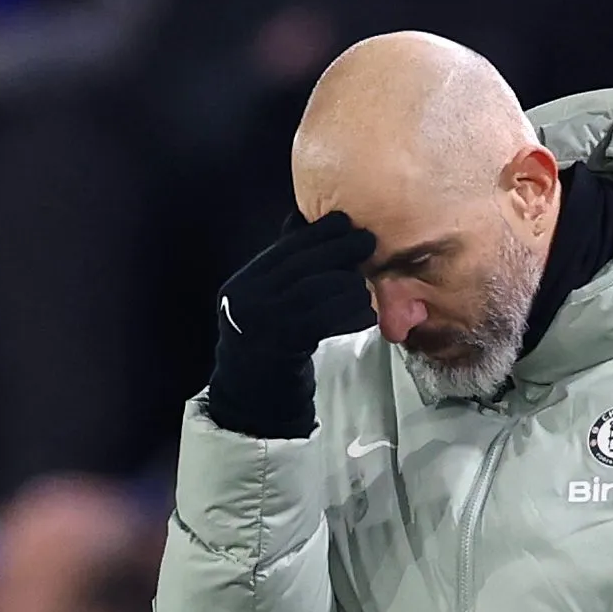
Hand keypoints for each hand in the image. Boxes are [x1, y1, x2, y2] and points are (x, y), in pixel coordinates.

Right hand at [206, 211, 376, 438]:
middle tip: (368, 241)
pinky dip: (351, 314)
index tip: (344, 220)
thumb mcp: (265, 299)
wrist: (252, 393)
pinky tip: (368, 315)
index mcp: (244, 283)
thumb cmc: (267, 339)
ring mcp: (266, 322)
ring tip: (365, 286)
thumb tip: (304, 218)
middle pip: (302, 264)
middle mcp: (249, 298)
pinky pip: (326, 319)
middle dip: (340, 250)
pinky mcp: (287, 344)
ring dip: (349, 284)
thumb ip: (282, 264)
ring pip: (317, 289)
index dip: (317, 232)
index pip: (284, 248)